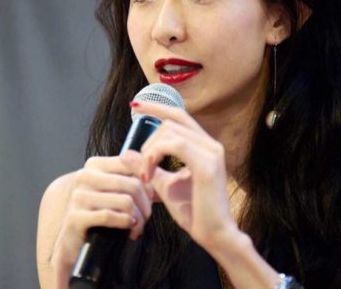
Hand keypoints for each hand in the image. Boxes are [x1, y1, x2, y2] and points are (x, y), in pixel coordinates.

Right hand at [51, 155, 152, 275]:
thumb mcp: (117, 193)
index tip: (152, 197)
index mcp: (95, 165)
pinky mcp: (75, 217)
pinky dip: (125, 224)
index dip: (149, 182)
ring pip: (126, 202)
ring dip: (139, 219)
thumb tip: (158, 175)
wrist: (74, 242)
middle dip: (146, 205)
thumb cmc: (100, 215)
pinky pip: (110, 216)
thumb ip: (135, 180)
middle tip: (146, 217)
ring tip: (138, 227)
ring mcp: (78, 196)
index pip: (132, 164)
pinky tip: (130, 232)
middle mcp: (85, 176)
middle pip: (133, 185)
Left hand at [125, 100, 237, 251]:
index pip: (179, 116)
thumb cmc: (194, 211)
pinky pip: (176, 144)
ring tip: (146, 174)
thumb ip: (149, 167)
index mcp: (204, 146)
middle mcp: (211, 145)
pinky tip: (151, 173)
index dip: (157, 107)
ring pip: (171, 132)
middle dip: (149, 140)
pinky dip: (157, 155)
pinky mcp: (207, 165)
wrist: (214, 234)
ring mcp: (211, 152)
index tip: (136, 104)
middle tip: (142, 166)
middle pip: (172, 121)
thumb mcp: (164, 185)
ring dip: (151, 150)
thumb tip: (127, 153)